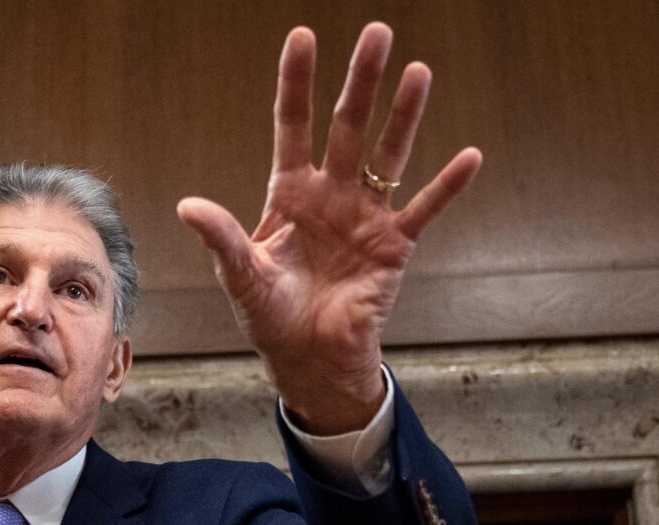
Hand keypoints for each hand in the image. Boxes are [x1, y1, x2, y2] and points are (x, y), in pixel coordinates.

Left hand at [177, 22, 482, 433]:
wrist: (307, 358)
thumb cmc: (270, 315)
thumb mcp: (240, 275)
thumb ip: (221, 237)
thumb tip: (187, 206)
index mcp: (289, 194)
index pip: (293, 126)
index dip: (297, 83)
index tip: (302, 37)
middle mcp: (331, 194)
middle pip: (347, 126)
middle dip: (360, 81)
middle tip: (376, 33)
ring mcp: (366, 215)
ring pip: (387, 154)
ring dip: (404, 115)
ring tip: (419, 71)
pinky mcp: (395, 245)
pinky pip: (425, 208)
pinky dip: (447, 185)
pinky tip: (471, 156)